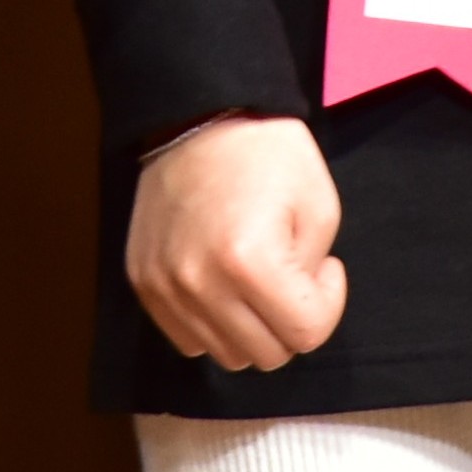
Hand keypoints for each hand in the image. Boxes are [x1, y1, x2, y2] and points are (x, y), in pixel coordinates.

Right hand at [125, 111, 345, 372]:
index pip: (305, 334)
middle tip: (290, 273)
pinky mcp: (144, 282)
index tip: (324, 266)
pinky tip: (223, 282)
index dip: (328, 302)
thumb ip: (315, 277)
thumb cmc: (268, 155)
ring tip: (255, 278)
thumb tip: (293, 314)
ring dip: (251, 327)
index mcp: (249, 260)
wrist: (200, 116)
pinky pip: (188, 340)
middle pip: (266, 355)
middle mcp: (199, 281)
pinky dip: (212, 323)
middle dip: (289, 320)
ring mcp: (164, 286)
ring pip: (226, 355)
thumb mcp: (320, 207)